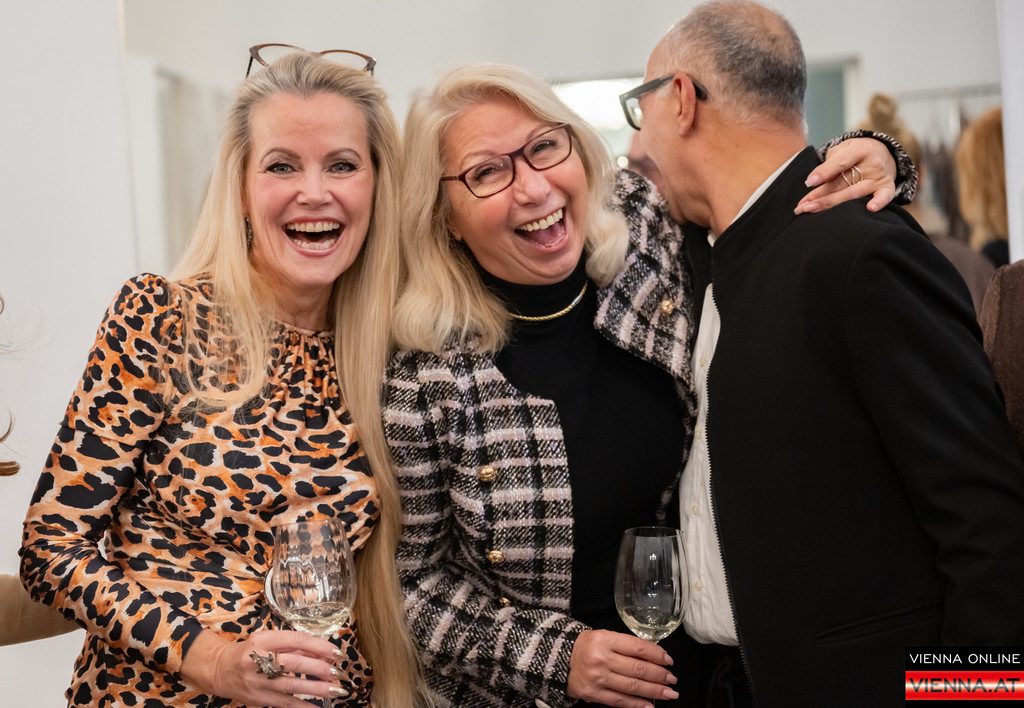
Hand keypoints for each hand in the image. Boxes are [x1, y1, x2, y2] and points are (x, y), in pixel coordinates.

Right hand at [180, 628, 368, 706]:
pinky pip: (285, 703)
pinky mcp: (259, 699)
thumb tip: (322, 652)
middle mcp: (260, 660)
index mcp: (264, 640)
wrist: (221, 669)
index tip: (337, 652)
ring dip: (317, 689)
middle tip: (339, 672)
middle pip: (295, 664)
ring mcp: (259, 681)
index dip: (319, 646)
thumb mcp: (268, 640)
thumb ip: (293, 645)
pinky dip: (303, 706)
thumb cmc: (250, 651)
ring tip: (336, 690)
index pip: (296, 640)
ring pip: (292, 685)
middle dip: (320, 668)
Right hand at [567, 629, 678, 707]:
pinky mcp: (594, 694)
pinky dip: (637, 704)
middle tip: (672, 679)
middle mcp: (601, 659)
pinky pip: (620, 701)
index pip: (638, 647)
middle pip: (638, 668)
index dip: (657, 655)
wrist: (561, 660)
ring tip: (669, 693)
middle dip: (659, 675)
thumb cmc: (587, 647)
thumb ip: (626, 645)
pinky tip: (650, 706)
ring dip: (654, 691)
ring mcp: (598, 678)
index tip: (668, 661)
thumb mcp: (604, 636)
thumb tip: (655, 657)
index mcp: (605, 639)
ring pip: (632, 686)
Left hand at [796, 137, 897, 213]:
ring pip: (853, 193)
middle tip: (801, 206)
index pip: (840, 162)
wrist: (884, 153)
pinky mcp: (887, 187)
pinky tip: (870, 209)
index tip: (809, 183)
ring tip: (811, 209)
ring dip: (831, 203)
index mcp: (860, 149)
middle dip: (819, 195)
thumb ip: (831, 162)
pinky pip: (885, 196)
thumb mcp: (844, 149)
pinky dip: (879, 202)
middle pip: (842, 182)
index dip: (824, 172)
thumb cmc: (856, 153)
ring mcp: (880, 177)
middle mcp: (872, 163)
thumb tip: (816, 181)